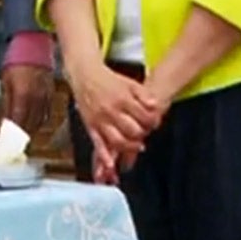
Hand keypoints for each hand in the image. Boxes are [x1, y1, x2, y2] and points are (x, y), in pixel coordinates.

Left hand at [0, 64, 53, 133]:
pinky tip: (32, 122)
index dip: (11, 133)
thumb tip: (5, 120)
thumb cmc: (17, 60)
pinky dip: (39, 120)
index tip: (5, 139)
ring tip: (21, 132)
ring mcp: (47, 97)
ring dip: (30, 128)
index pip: (18, 122)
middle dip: (20, 134)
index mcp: (23, 95)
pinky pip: (46, 113)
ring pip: (40, 121)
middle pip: (30, 124)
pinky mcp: (52, 94)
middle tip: (12, 139)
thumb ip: (7, 103)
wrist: (35, 45)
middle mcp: (37, 99)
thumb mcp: (6, 81)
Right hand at [71, 62, 162, 177]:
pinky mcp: (90, 126)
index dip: (153, 122)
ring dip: (129, 147)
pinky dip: (104, 156)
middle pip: (133, 131)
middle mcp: (111, 111)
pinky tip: (110, 164)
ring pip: (117, 141)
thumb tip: (155, 106)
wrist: (85, 75)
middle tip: (145, 134)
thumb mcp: (130, 83)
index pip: (144, 117)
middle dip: (142, 134)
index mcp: (123, 99)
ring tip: (137, 146)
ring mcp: (100, 120)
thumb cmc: (108, 79)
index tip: (155, 123)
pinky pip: (98, 144)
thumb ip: (144, 95)